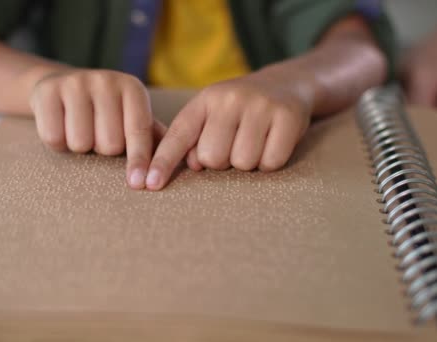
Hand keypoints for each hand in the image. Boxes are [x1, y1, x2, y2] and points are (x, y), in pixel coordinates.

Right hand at [29, 69, 166, 188]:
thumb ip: (154, 139)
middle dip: (102, 149)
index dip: (139, 160)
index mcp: (132, 89)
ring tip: (80, 130)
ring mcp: (76, 83)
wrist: (62, 86)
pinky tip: (60, 126)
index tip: (138, 184)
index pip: (138, 132)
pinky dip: (57, 142)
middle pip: (109, 144)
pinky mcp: (48, 91)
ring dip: (79, 148)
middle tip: (98, 135)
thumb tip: (183, 161)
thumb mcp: (132, 118)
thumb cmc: (107, 112)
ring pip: (80, 143)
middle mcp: (106, 81)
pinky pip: (53, 137)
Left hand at [145, 71, 312, 190]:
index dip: (162, 162)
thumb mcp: (211, 115)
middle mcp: (230, 99)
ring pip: (242, 163)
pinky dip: (269, 162)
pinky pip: (270, 162)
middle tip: (234, 144)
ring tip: (254, 142)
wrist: (286, 85)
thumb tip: (194, 164)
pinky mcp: (287, 117)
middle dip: (222, 161)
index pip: (178, 135)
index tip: (149, 184)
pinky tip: (271, 142)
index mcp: (205, 100)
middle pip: (212, 157)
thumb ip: (193, 139)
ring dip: (247, 163)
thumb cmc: (239, 110)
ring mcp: (260, 106)